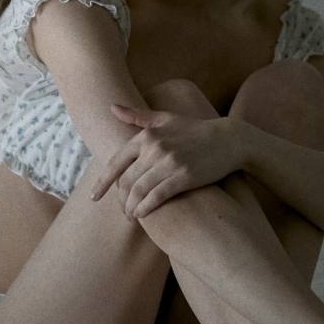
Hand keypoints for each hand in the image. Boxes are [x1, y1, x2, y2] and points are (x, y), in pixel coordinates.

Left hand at [89, 105, 242, 220]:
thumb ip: (137, 116)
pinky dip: (145, 208)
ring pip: (139, 191)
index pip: (116, 162)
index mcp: (148, 135)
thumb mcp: (166, 118)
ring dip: (131, 207)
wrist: (229, 140)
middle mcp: (156, 148)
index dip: (103, 183)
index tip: (94, 197)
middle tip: (122, 211)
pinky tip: (142, 215)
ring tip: (131, 216)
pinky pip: (157, 196)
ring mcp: (170, 162)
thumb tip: (111, 106)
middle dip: (120, 200)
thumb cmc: (196, 130)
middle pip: (126, 180)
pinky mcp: (184, 176)